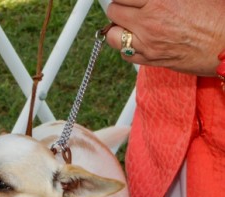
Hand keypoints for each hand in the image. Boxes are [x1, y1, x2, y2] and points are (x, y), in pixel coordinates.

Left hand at [105, 0, 224, 76]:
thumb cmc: (218, 17)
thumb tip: (145, 0)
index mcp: (159, 1)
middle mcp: (149, 23)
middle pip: (114, 13)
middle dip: (120, 9)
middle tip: (129, 8)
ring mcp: (148, 44)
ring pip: (112, 36)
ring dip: (118, 29)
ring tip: (130, 25)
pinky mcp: (150, 60)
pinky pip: (124, 54)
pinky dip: (126, 47)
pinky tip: (138, 41)